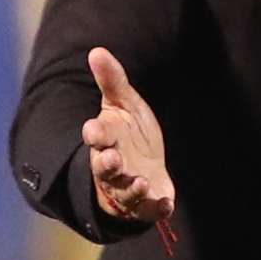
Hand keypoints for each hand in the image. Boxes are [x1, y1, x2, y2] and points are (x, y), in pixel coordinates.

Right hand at [81, 45, 176, 241]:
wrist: (142, 166)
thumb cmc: (128, 134)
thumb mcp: (123, 104)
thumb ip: (111, 81)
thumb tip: (97, 50)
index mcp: (105, 140)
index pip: (95, 137)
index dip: (94, 134)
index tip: (93, 129)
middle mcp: (112, 166)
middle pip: (104, 168)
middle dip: (106, 165)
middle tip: (110, 159)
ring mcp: (128, 186)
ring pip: (124, 191)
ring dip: (130, 188)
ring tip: (139, 182)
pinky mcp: (146, 202)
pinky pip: (148, 209)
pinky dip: (156, 208)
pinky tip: (167, 205)